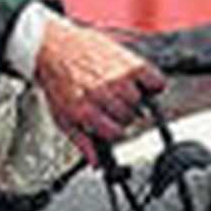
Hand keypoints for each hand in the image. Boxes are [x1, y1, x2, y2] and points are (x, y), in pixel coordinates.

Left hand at [33, 16, 165, 162]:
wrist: (55, 48)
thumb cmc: (59, 82)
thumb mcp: (62, 117)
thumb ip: (81, 141)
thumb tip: (96, 163)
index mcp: (84, 109)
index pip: (115, 133)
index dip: (116, 134)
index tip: (114, 129)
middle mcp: (101, 92)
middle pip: (129, 118)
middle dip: (124, 118)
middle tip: (116, 110)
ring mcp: (116, 76)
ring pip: (139, 102)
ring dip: (134, 102)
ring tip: (123, 95)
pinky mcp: (129, 60)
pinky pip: (155, 81)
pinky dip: (153, 85)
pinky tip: (141, 84)